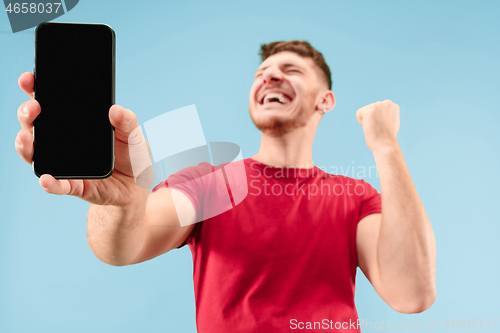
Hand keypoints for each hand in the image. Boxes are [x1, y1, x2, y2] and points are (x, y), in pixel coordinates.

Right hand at [15, 72, 152, 205]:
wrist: (138, 185)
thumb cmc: (132, 154)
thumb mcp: (134, 133)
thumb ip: (127, 121)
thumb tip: (116, 109)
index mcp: (76, 122)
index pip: (51, 102)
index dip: (36, 88)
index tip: (29, 79)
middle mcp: (63, 141)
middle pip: (35, 124)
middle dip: (27, 113)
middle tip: (34, 107)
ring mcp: (64, 163)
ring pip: (36, 153)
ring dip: (26, 145)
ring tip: (27, 137)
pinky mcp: (73, 185)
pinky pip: (57, 185)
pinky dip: (50, 183)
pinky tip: (46, 179)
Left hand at [356, 99, 399, 151]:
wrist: (385, 144)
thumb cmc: (387, 137)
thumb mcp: (391, 121)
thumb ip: (386, 114)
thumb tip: (380, 113)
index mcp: (391, 105)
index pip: (377, 109)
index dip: (378, 119)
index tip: (383, 125)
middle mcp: (386, 102)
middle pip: (370, 108)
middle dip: (372, 118)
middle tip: (379, 127)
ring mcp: (377, 106)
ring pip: (364, 111)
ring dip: (367, 120)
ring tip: (375, 127)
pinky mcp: (368, 111)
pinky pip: (358, 114)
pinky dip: (361, 122)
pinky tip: (370, 126)